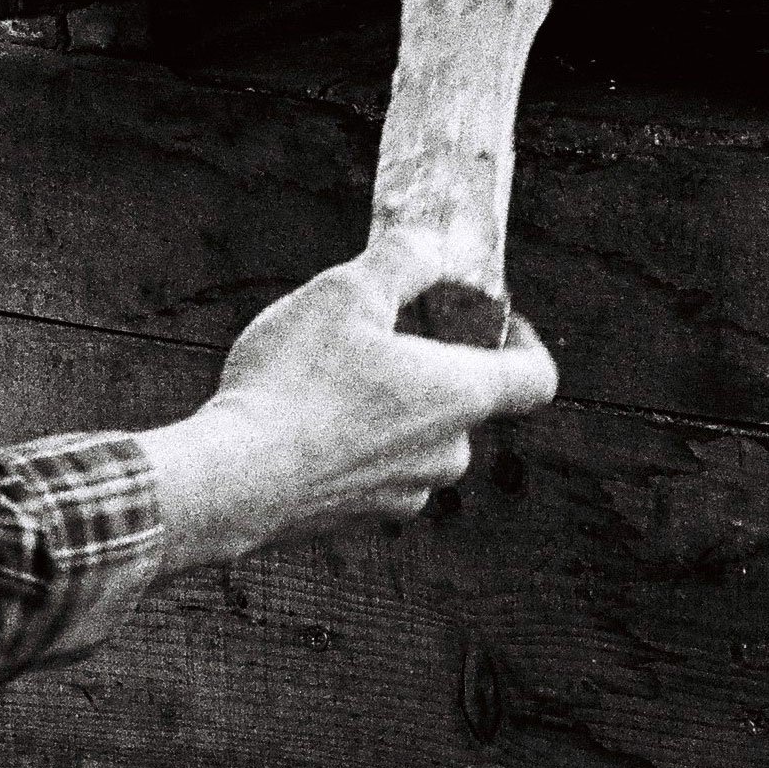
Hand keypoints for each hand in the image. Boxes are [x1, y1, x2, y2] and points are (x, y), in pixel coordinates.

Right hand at [140, 224, 557, 568]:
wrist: (232, 482)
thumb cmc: (294, 383)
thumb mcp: (346, 291)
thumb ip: (401, 260)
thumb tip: (431, 247)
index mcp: (460, 396)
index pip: (536, 378)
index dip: (526, 341)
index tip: (494, 319)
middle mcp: (446, 455)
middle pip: (465, 402)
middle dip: (431, 365)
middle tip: (380, 332)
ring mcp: (404, 494)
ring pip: (416, 439)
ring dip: (389, 406)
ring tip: (328, 376)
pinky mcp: (359, 520)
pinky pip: (374, 471)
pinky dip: (353, 444)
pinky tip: (302, 421)